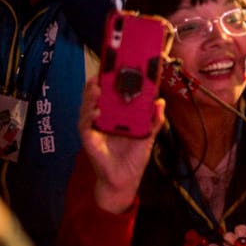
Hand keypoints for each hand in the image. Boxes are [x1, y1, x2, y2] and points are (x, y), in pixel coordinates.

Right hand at [79, 78, 164, 213]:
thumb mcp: (148, 136)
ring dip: (90, 97)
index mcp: (116, 116)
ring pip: (87, 108)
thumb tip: (160, 102)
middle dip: (97, 84)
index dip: (110, 80)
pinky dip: (89, 117)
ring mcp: (94, 129)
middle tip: (102, 73)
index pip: (110, 94)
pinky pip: (85, 127)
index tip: (114, 66)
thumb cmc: (133, 157)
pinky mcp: (89, 140)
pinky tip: (95, 111)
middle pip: (96, 97)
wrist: (125, 180)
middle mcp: (103, 119)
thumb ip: (154, 120)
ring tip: (96, 87)